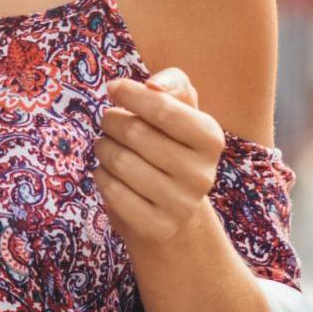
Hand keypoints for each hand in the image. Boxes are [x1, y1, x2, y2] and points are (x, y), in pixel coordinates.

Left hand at [95, 69, 226, 247]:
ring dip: (103, 148)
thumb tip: (154, 84)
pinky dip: (101, 176)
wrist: (174, 213)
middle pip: (134, 133)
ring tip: (109, 148)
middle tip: (110, 123)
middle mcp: (201, 174)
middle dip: (112, 122)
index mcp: (211, 139)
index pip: (165, 109)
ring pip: (118, 160)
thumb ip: (173, 86)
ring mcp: (180, 205)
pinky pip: (110, 189)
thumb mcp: (182, 113)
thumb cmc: (170, 147)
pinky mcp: (155, 227)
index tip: (113, 88)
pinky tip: (111, 175)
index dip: (132, 94)